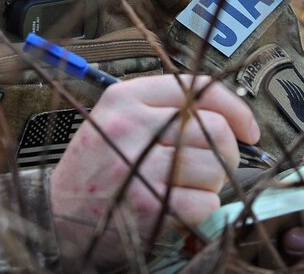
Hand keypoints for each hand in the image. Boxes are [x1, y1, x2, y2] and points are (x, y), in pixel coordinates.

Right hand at [49, 74, 257, 269]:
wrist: (55, 216)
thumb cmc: (94, 170)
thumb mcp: (116, 122)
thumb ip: (162, 112)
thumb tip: (228, 119)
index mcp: (125, 98)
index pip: (198, 88)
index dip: (235, 108)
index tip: (248, 129)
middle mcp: (132, 126)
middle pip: (214, 130)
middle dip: (226, 153)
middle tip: (211, 168)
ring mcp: (140, 166)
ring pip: (214, 167)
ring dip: (211, 184)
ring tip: (184, 189)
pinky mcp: (148, 204)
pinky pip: (206, 203)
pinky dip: (202, 210)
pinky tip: (178, 208)